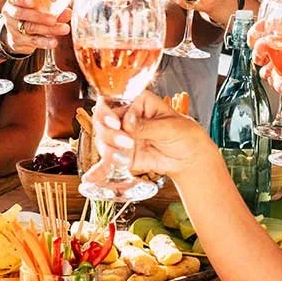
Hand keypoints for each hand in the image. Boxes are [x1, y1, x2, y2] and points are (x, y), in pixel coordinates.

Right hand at [1, 0, 71, 54]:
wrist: (17, 34)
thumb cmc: (30, 15)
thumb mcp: (39, 8)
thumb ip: (53, 8)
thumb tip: (67, 12)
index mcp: (14, 1)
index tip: (31, 1)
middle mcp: (11, 13)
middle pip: (21, 14)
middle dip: (38, 16)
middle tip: (54, 19)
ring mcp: (13, 28)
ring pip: (29, 28)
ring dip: (48, 29)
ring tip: (63, 29)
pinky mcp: (18, 40)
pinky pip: (32, 41)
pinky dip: (45, 42)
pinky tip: (54, 42)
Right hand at [82, 93, 215, 182]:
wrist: (190, 157)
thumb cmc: (184, 134)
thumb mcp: (170, 127)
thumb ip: (147, 126)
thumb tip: (128, 121)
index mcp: (137, 102)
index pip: (113, 102)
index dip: (108, 112)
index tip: (116, 123)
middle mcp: (125, 118)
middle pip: (103, 122)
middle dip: (109, 134)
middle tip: (126, 143)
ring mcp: (122, 137)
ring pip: (103, 141)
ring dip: (108, 150)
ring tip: (124, 158)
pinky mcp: (122, 156)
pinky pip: (107, 162)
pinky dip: (99, 170)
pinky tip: (91, 178)